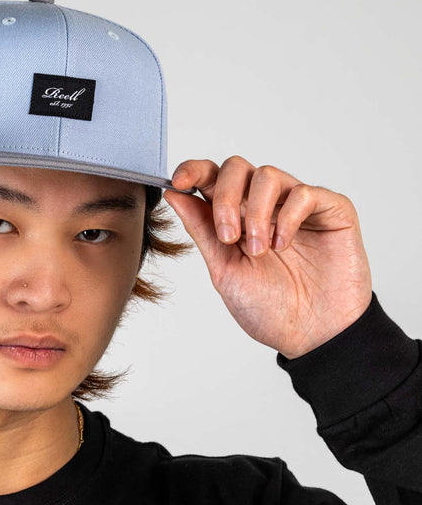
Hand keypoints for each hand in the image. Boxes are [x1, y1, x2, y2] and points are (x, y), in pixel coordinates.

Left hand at [163, 156, 372, 358]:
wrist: (313, 335)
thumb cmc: (271, 309)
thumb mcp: (225, 271)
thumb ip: (202, 230)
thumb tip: (174, 196)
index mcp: (237, 219)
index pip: (212, 178)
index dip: (194, 171)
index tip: (179, 182)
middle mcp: (265, 207)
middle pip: (237, 168)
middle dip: (226, 198)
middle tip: (229, 237)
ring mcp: (298, 206)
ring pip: (268, 174)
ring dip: (257, 213)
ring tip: (261, 251)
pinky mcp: (330, 209)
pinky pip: (304, 192)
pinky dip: (289, 217)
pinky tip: (285, 245)